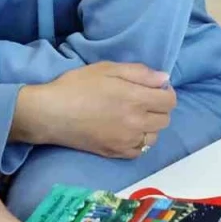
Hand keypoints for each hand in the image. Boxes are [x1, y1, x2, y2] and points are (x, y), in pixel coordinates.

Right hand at [13, 62, 175, 157]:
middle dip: (159, 108)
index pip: (170, 100)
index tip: (153, 88)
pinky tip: (125, 132)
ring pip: (154, 136)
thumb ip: (139, 72)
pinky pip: (139, 150)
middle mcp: (136, 122)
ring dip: (150, 126)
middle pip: (165, 119)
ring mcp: (127, 140)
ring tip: (133, 117)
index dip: (165, 92)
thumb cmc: (76, 86)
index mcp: (136, 98)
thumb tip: (164, 79)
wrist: (50, 113)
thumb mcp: (107, 68)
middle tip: (142, 100)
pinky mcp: (116, 153)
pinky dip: (138, 141)